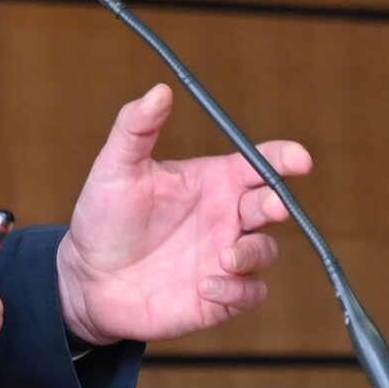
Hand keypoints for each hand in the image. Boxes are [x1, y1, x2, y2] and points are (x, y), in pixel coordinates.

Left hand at [55, 84, 309, 346]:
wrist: (88, 278)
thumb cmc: (105, 217)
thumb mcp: (116, 167)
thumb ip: (136, 127)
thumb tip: (159, 90)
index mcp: (213, 181)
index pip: (260, 163)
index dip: (285, 158)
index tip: (300, 159)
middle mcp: (226, 217)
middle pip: (272, 205)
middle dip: (277, 204)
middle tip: (269, 207)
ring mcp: (225, 257)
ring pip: (266, 252)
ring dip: (253, 253)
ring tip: (224, 257)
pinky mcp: (220, 297)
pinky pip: (250, 294)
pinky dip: (237, 291)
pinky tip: (205, 286)